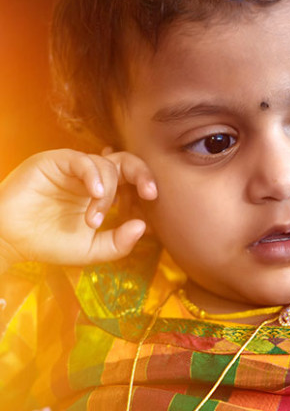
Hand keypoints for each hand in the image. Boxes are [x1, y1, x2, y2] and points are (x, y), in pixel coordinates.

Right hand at [0, 148, 157, 270]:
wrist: (10, 240)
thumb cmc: (48, 243)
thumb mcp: (90, 250)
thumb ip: (118, 242)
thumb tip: (144, 227)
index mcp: (103, 193)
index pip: (133, 182)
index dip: (145, 192)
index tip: (154, 209)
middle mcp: (91, 177)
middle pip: (127, 162)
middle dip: (143, 175)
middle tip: (150, 194)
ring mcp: (74, 168)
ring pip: (106, 165)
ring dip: (107, 194)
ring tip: (92, 221)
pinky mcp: (55, 161)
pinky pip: (82, 160)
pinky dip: (94, 176)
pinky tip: (96, 194)